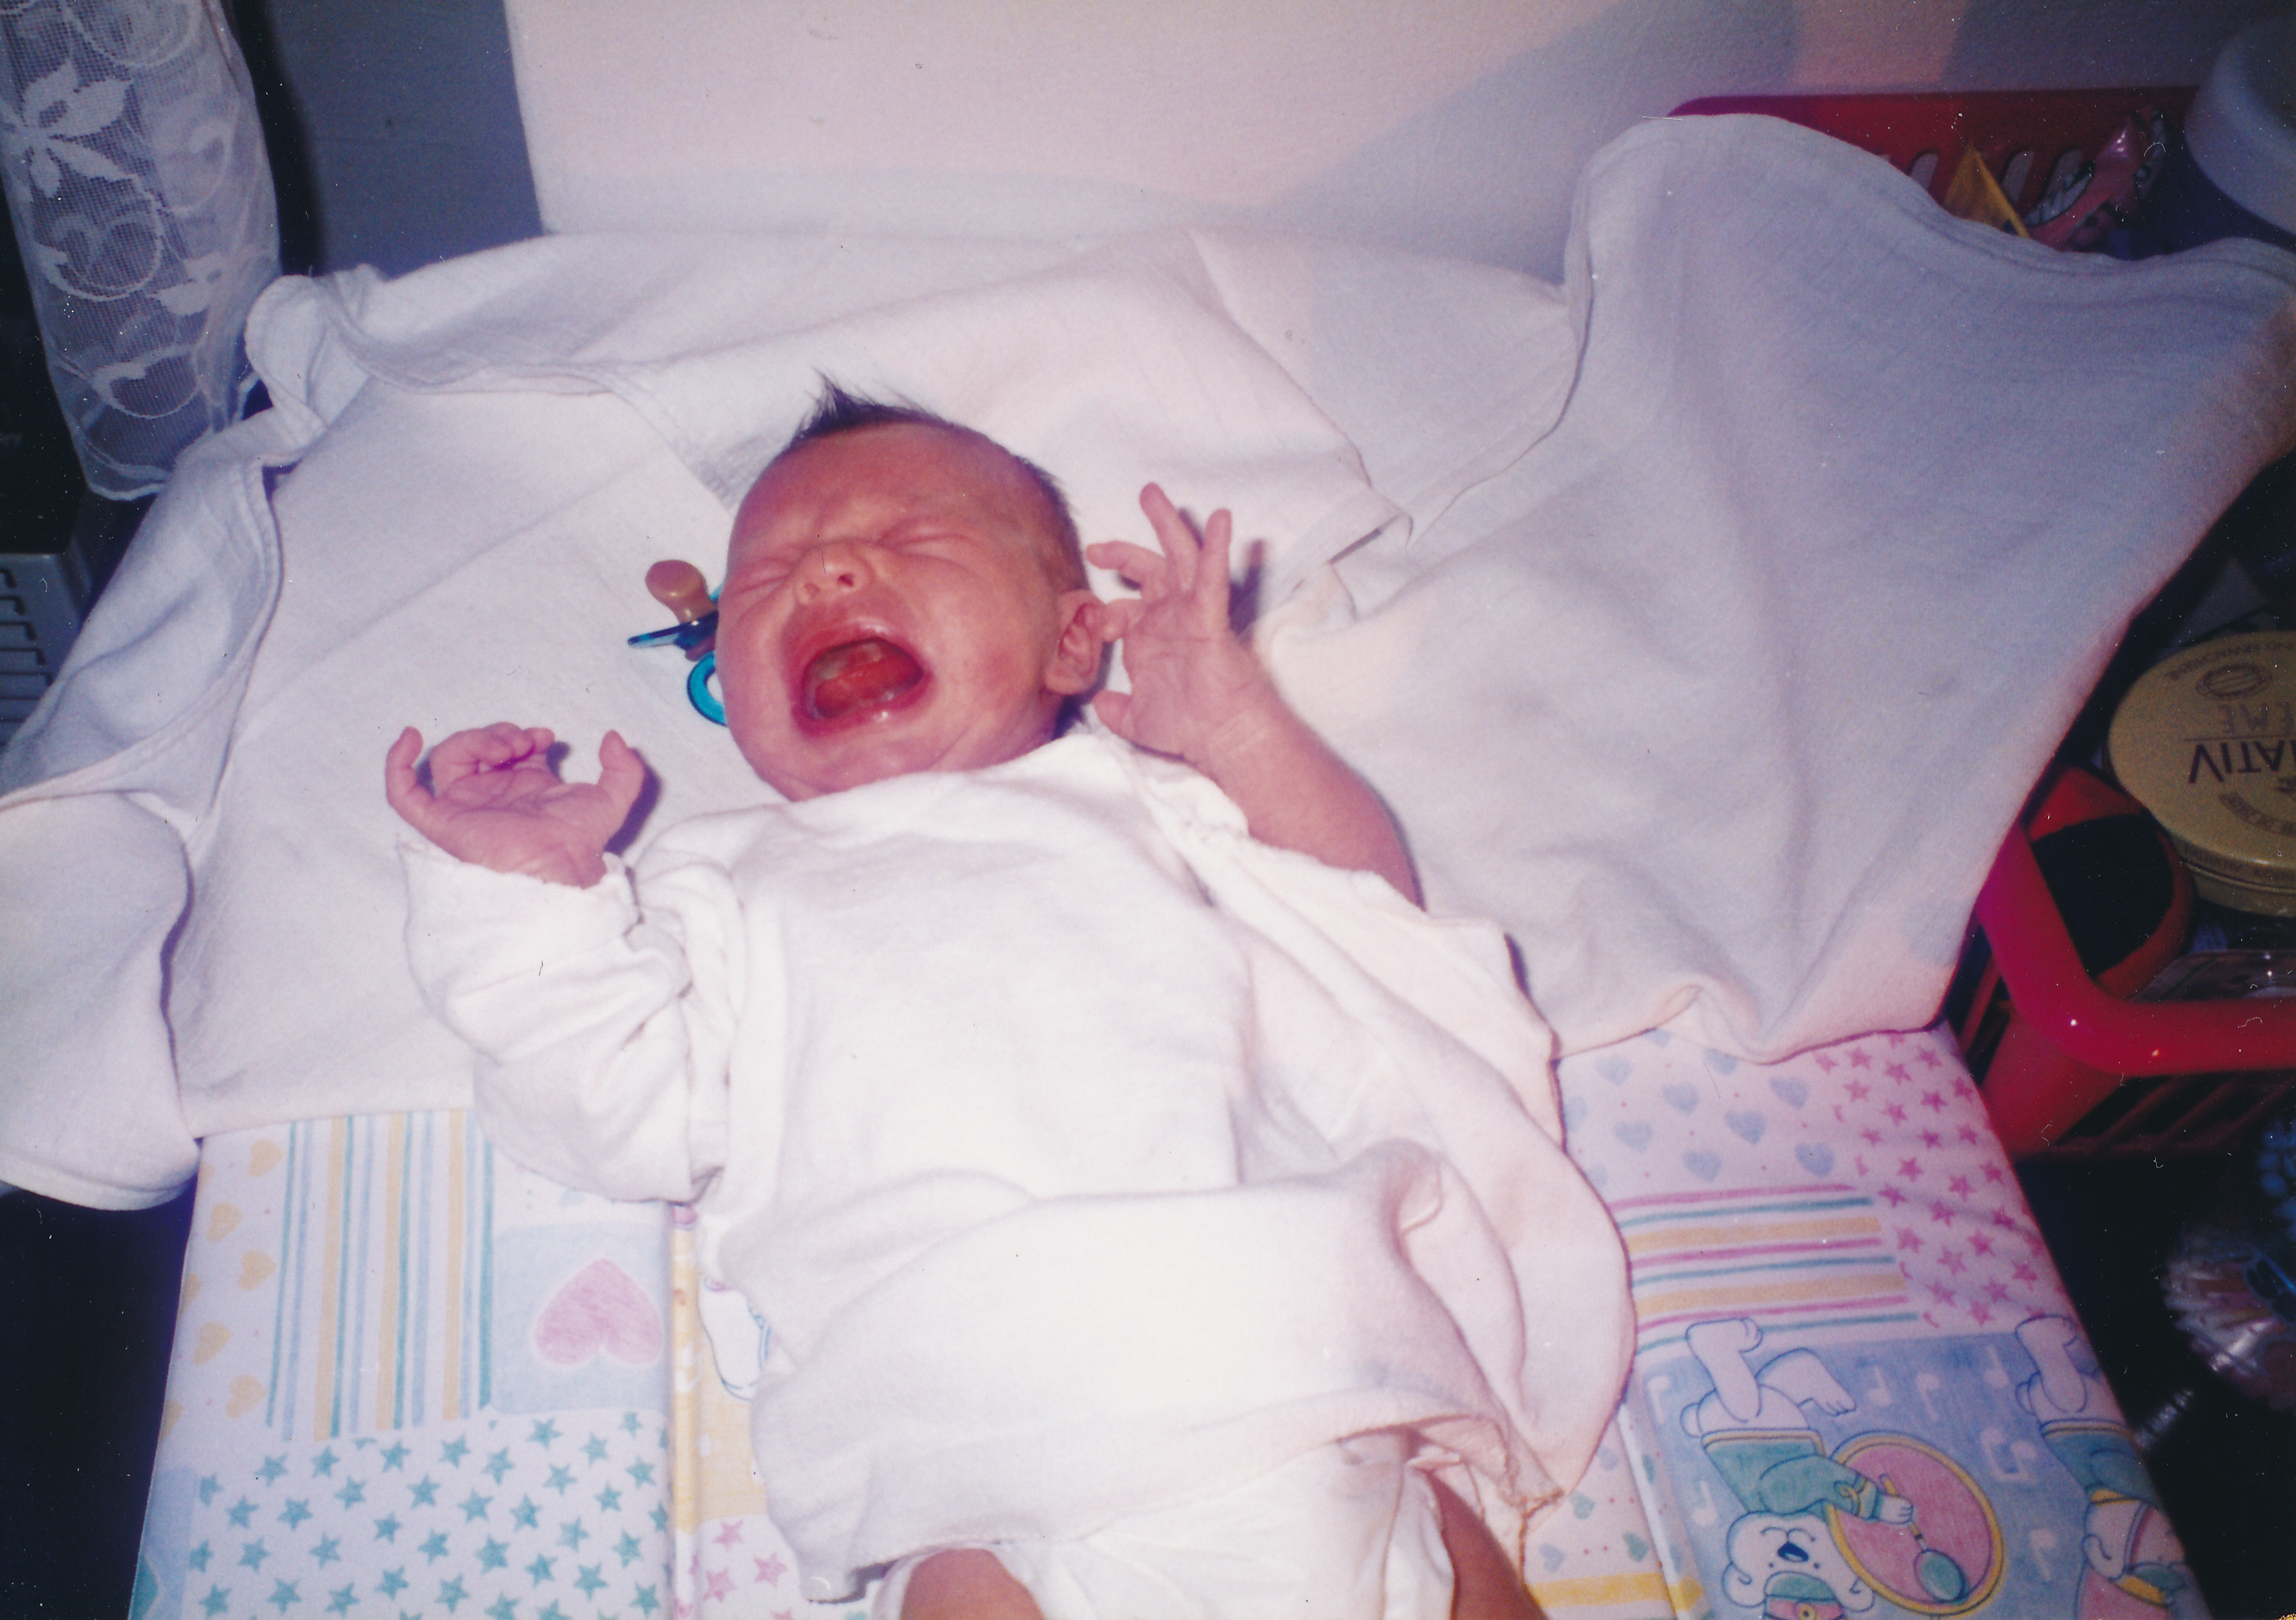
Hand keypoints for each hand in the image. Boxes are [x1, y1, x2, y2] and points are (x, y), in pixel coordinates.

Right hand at [385, 723, 645, 886]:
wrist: (555, 865)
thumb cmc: (580, 842)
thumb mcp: (615, 798)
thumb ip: (625, 767)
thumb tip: (612, 736)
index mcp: (524, 790)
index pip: (511, 750)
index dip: (523, 734)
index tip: (545, 737)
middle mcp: (491, 796)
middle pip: (477, 748)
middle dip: (498, 733)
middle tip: (522, 742)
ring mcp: (463, 807)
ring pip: (447, 759)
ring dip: (472, 740)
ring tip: (504, 747)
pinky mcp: (440, 821)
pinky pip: (403, 792)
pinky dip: (397, 762)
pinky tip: (411, 736)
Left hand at [1086, 484, 1278, 769]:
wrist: (1219, 737)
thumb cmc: (1187, 726)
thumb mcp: (1136, 719)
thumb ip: (1115, 710)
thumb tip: (1098, 704)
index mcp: (1151, 637)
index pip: (1123, 607)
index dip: (1102, 612)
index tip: (1092, 628)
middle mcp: (1170, 618)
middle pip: (1148, 570)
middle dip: (1122, 553)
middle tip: (1096, 547)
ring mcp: (1191, 613)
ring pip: (1180, 557)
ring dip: (1167, 525)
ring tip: (1151, 494)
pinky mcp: (1212, 617)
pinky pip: (1214, 577)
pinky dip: (1216, 548)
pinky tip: (1220, 520)